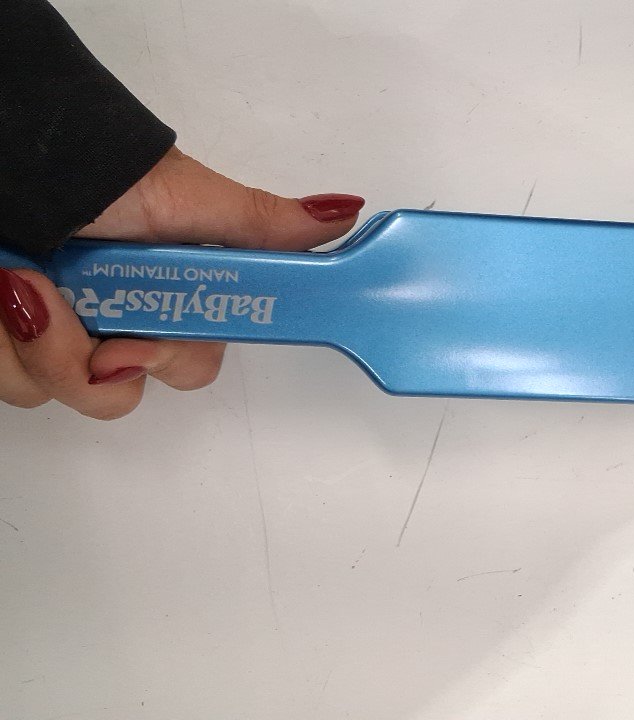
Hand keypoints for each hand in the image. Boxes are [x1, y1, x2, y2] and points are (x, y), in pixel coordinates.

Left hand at [0, 146, 363, 418]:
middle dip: (84, 359)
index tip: (135, 343)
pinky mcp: (13, 347)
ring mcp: (57, 334)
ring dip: (36, 345)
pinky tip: (0, 295)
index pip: (189, 362)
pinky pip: (14, 385)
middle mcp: (114, 319)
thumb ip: (263, 221)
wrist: (7, 160)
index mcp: (167, 296)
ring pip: (59, 394)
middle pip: (119, 394)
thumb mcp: (184, 198)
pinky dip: (2, 347)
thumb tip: (345, 214)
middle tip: (56, 300)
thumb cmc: (94, 174)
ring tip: (16, 279)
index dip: (165, 359)